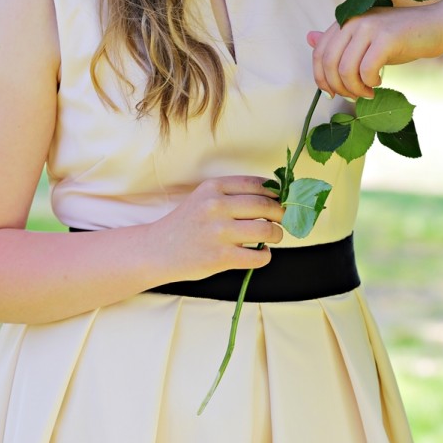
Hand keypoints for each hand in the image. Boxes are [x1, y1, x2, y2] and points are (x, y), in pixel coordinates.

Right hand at [156, 176, 285, 279]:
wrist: (158, 250)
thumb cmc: (187, 223)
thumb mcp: (204, 198)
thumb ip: (232, 195)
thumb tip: (275, 197)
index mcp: (213, 187)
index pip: (257, 184)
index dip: (276, 192)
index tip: (282, 199)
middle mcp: (216, 207)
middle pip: (265, 206)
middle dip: (281, 213)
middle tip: (284, 219)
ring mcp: (218, 232)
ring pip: (266, 230)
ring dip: (278, 234)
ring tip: (275, 236)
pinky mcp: (220, 257)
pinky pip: (257, 256)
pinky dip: (266, 255)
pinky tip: (261, 253)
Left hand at [306, 3, 442, 100]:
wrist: (437, 25)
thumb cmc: (400, 37)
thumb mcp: (365, 39)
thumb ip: (339, 41)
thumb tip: (309, 38)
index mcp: (345, 21)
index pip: (319, 53)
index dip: (321, 78)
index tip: (333, 93)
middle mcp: (353, 21)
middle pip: (329, 63)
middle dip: (338, 87)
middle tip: (353, 96)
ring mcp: (370, 27)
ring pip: (346, 69)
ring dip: (355, 88)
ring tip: (368, 92)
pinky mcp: (387, 38)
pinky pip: (366, 70)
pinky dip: (370, 83)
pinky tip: (379, 82)